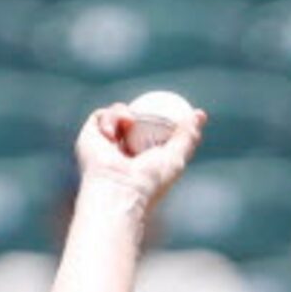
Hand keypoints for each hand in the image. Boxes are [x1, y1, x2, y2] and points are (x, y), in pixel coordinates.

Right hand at [73, 100, 205, 205]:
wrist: (119, 189)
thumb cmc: (149, 180)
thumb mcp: (177, 157)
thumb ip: (188, 136)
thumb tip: (200, 114)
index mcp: (143, 158)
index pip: (152, 131)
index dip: (161, 117)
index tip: (172, 108)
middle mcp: (124, 151)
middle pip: (134, 120)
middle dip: (142, 110)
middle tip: (153, 101)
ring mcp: (106, 144)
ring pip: (118, 114)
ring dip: (124, 113)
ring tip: (129, 122)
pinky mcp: (90, 137)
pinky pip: (100, 116)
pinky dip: (109, 119)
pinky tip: (112, 134)